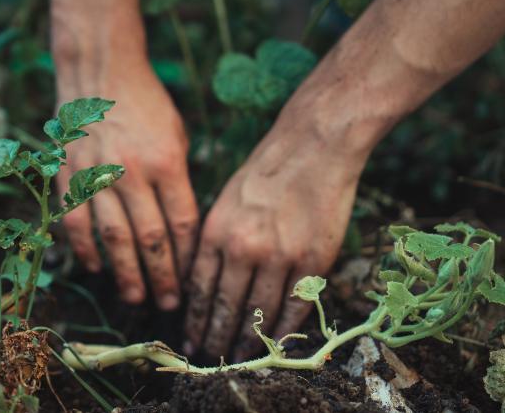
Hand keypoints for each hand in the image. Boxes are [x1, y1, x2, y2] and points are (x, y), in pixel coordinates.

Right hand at [56, 63, 198, 310]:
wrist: (100, 73)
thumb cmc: (147, 105)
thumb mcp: (177, 136)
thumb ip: (179, 181)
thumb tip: (181, 229)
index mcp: (167, 162)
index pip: (182, 223)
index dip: (187, 257)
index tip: (192, 280)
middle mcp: (133, 172)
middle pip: (151, 239)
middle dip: (162, 277)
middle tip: (169, 305)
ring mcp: (98, 175)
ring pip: (114, 238)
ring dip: (125, 273)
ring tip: (136, 298)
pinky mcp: (70, 175)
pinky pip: (77, 222)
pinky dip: (86, 249)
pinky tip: (96, 269)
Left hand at [183, 108, 364, 360]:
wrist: (313, 145)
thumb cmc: (266, 170)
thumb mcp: (225, 200)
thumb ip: (214, 241)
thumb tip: (203, 282)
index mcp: (216, 231)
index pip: (200, 289)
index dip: (195, 320)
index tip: (191, 339)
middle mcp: (243, 248)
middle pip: (225, 307)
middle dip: (216, 337)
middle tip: (211, 358)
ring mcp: (279, 256)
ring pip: (259, 313)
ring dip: (248, 340)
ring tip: (240, 357)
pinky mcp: (312, 260)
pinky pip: (295, 306)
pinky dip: (284, 329)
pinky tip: (276, 343)